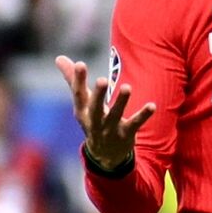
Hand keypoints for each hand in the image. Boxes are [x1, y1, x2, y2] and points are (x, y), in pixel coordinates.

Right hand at [55, 55, 154, 171]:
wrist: (104, 155)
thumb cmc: (92, 120)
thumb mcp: (81, 102)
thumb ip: (73, 80)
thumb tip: (59, 57)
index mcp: (82, 111)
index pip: (79, 95)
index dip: (78, 80)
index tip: (80, 64)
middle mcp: (95, 121)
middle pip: (95, 108)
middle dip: (98, 95)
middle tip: (102, 80)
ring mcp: (110, 129)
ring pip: (116, 115)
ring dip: (121, 102)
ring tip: (127, 87)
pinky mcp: (126, 134)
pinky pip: (135, 124)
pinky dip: (143, 115)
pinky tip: (152, 106)